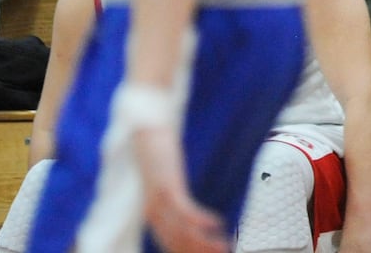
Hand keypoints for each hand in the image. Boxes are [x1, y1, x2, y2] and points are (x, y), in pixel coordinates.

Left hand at [134, 124, 228, 252]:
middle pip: (178, 243)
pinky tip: (218, 223)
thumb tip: (186, 205)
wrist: (145, 129)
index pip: (171, 243)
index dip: (190, 252)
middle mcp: (154, 212)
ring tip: (225, 247)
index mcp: (152, 212)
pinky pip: (186, 211)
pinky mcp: (168, 188)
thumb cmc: (157, 150)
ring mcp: (160, 201)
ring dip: (205, 243)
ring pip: (183, 232)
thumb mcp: (164, 178)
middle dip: (200, 252)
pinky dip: (202, 221)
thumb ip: (173, 193)